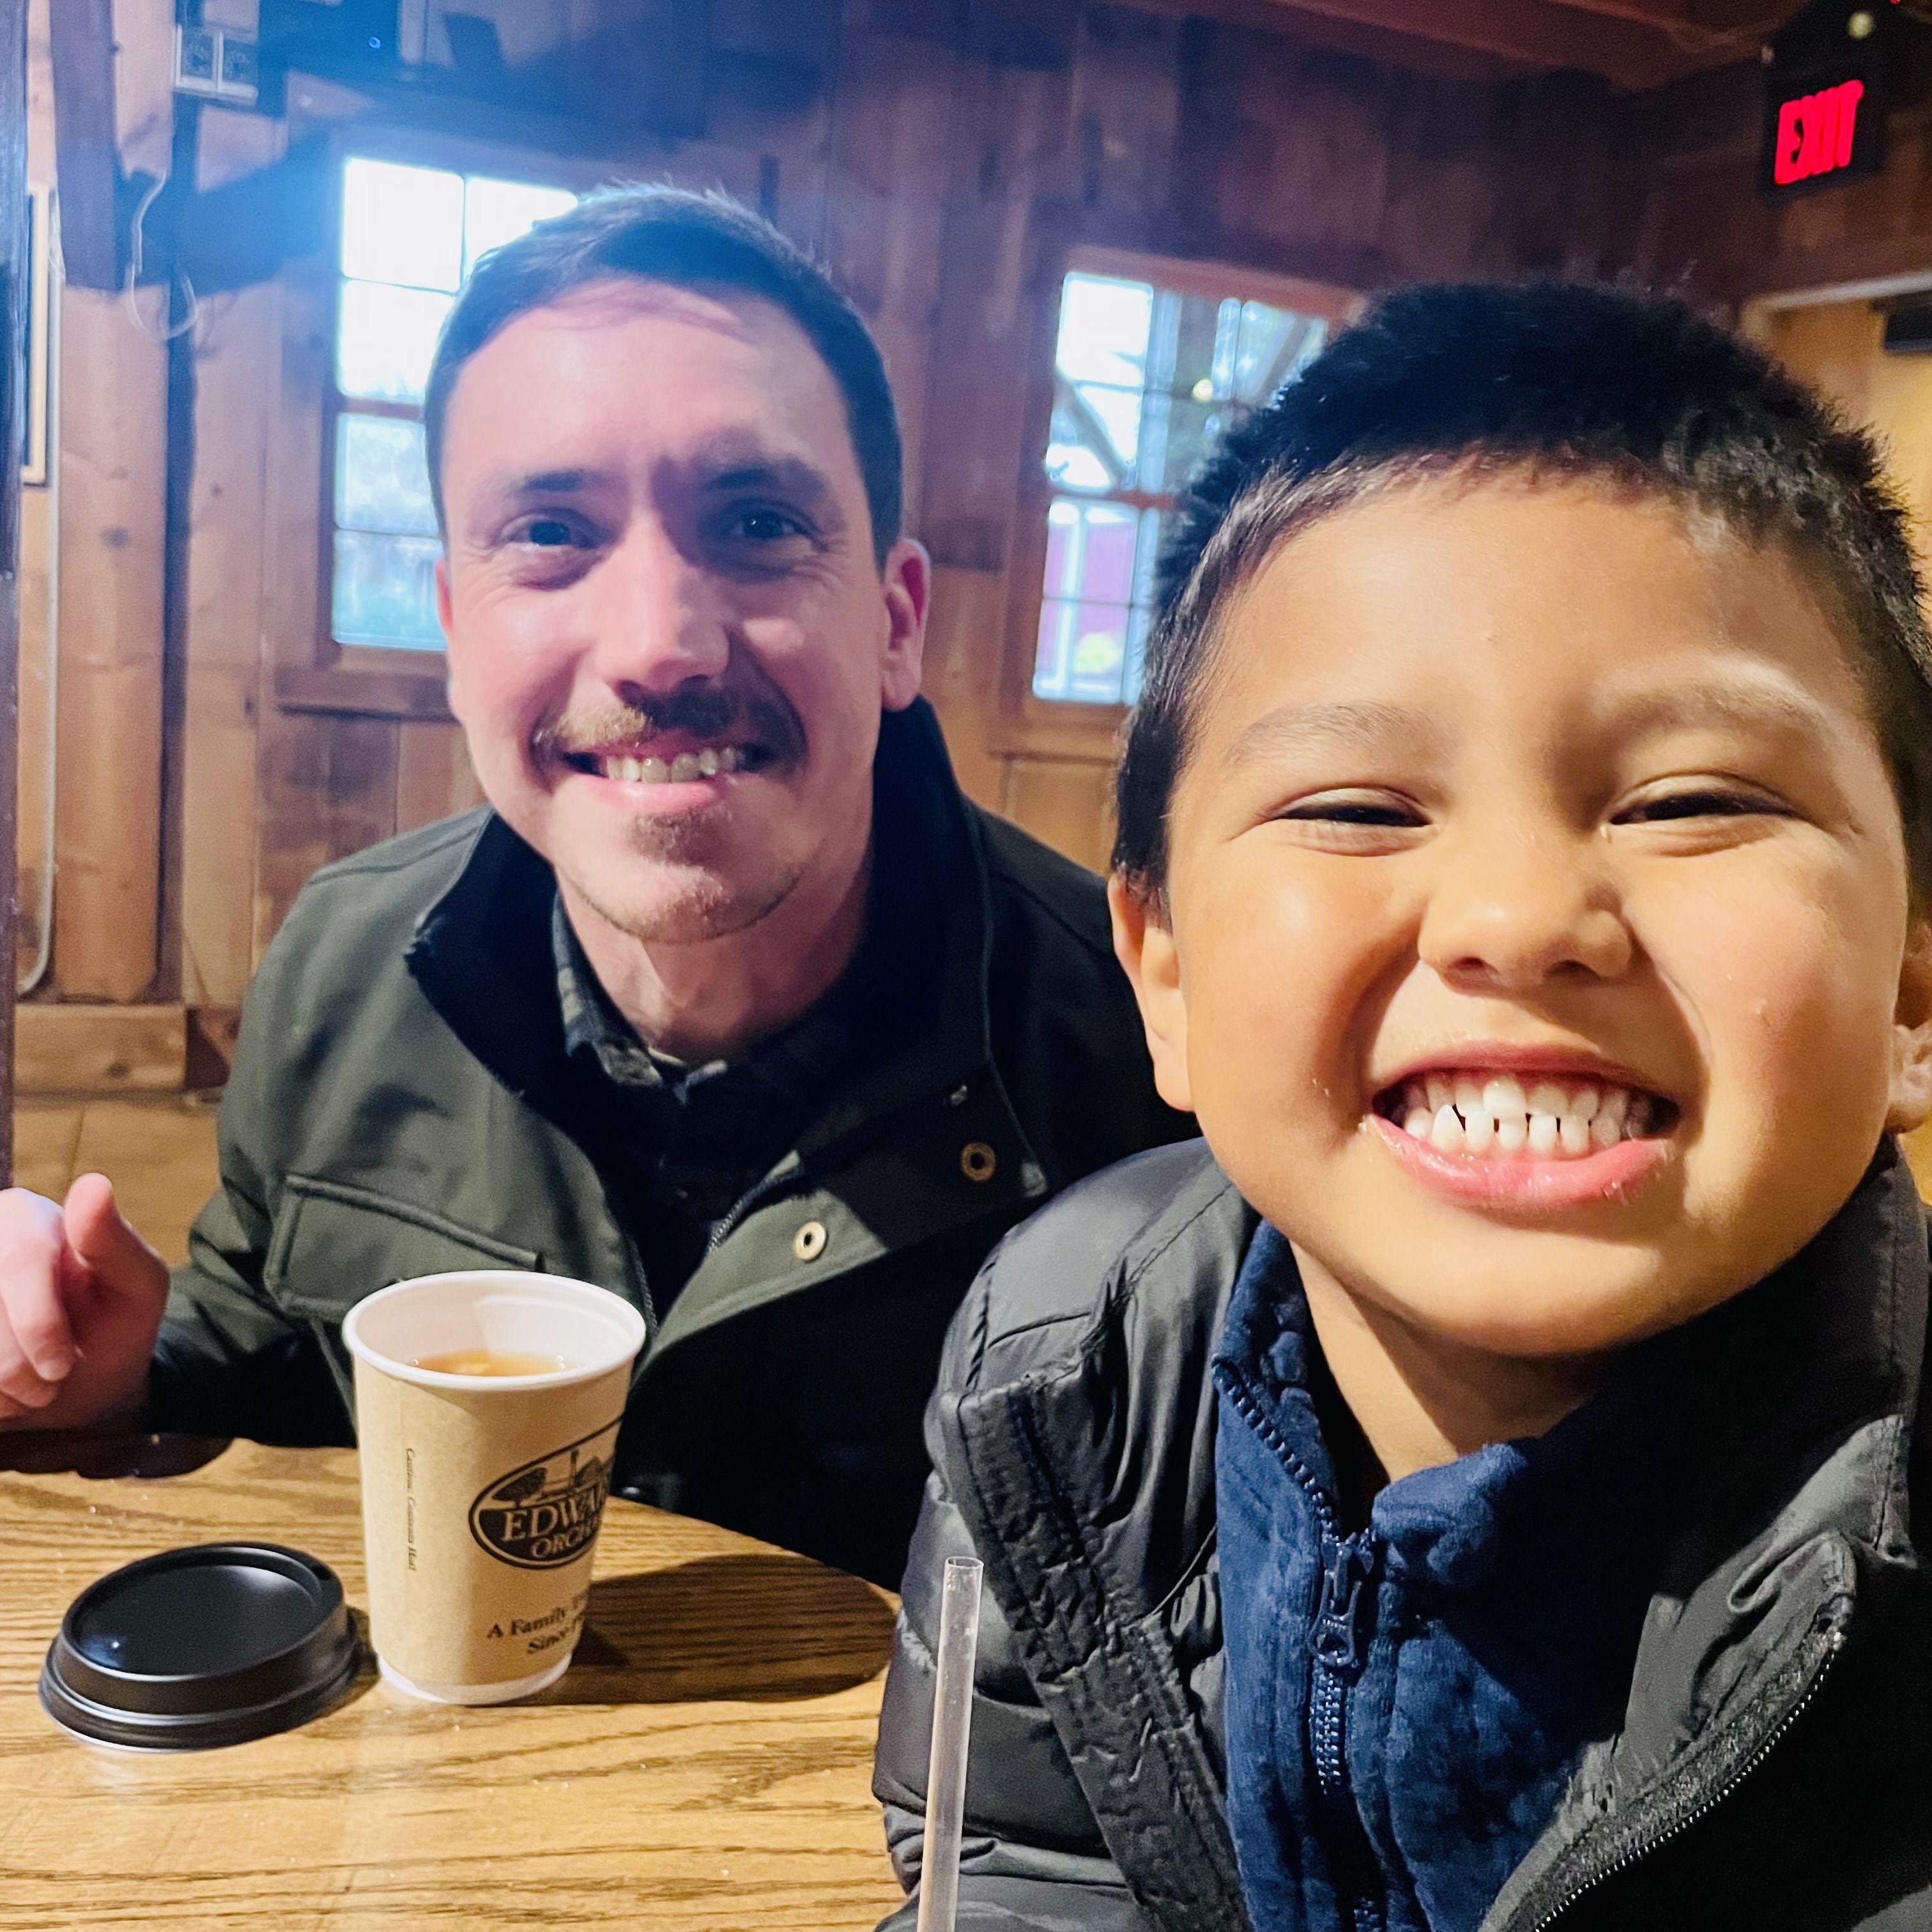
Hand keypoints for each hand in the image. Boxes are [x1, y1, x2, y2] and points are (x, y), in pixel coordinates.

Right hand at [0, 1173, 167, 1428]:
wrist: (81, 1382)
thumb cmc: (112, 1322)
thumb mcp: (136, 1284)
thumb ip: (115, 1242)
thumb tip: (94, 1185)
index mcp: (20, 1214)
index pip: (17, 1260)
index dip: (37, 1324)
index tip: (62, 1365)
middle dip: (17, 1365)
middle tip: (54, 1379)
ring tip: (31, 1386)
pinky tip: (4, 1392)